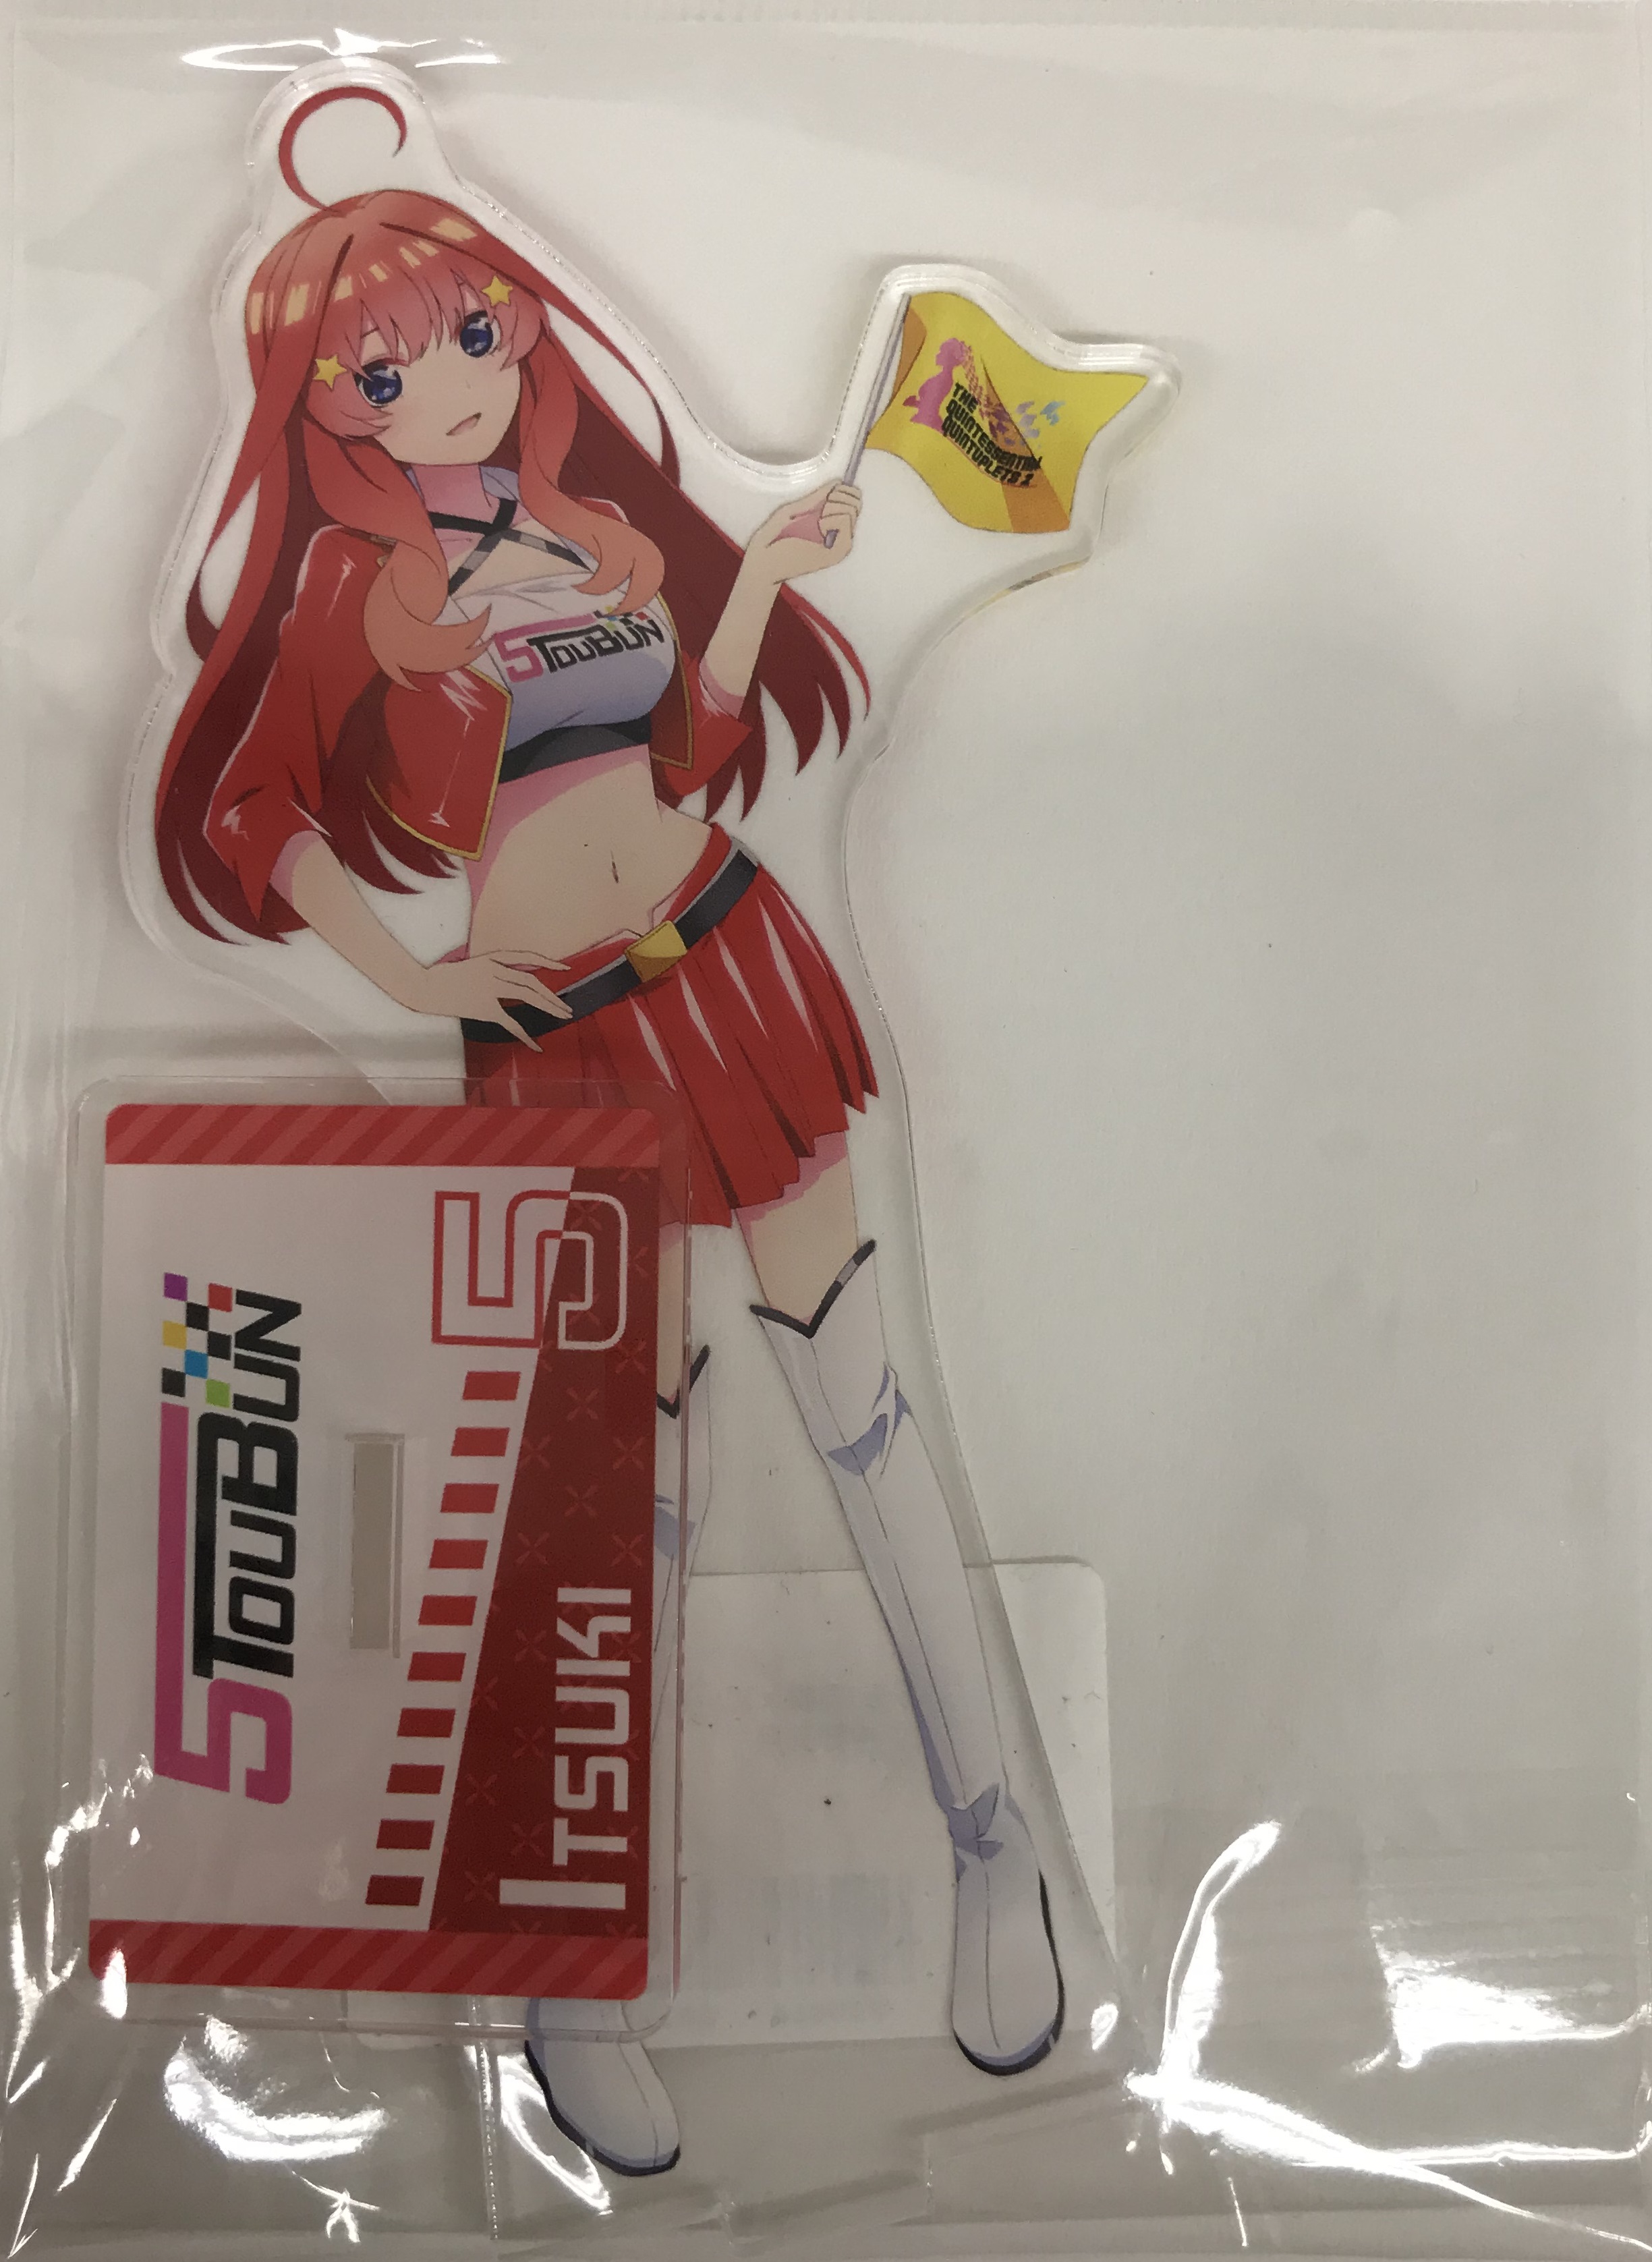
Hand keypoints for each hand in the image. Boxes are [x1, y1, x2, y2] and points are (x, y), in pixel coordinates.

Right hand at [402, 951, 569, 1045]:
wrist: (424, 987)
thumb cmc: (444, 977)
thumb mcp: (471, 965)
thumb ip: (492, 970)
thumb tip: (511, 980)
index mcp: (491, 958)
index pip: (526, 957)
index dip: (547, 962)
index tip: (564, 969)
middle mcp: (494, 970)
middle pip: (531, 982)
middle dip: (551, 995)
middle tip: (566, 1007)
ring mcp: (490, 988)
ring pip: (527, 996)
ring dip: (548, 1006)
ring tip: (563, 1016)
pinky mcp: (485, 1008)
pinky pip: (511, 1022)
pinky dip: (526, 1036)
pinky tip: (537, 1046)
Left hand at [743, 481, 861, 584]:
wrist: (764, 560)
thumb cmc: (773, 537)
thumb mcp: (795, 509)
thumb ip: (816, 498)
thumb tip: (837, 482)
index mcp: (831, 523)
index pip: (853, 498)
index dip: (842, 490)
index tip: (826, 495)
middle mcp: (840, 534)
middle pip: (856, 502)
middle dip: (838, 497)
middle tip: (818, 512)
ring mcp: (840, 544)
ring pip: (851, 510)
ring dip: (831, 509)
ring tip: (815, 524)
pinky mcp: (838, 552)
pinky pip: (845, 521)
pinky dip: (831, 519)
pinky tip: (819, 529)